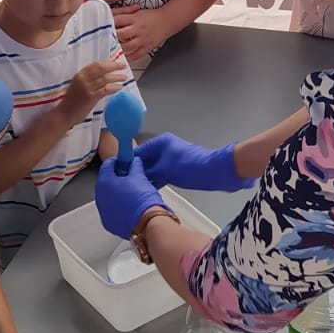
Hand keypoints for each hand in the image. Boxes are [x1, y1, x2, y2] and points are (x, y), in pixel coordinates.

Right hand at [58, 60, 129, 124]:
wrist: (64, 114)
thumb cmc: (72, 101)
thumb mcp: (78, 86)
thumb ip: (88, 80)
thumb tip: (104, 75)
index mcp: (79, 75)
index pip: (96, 65)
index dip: (108, 63)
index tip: (116, 63)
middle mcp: (83, 79)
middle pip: (101, 69)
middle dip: (114, 66)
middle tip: (123, 66)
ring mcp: (86, 88)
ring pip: (105, 79)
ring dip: (116, 77)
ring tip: (124, 78)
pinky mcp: (90, 98)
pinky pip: (105, 90)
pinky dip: (114, 88)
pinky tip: (119, 87)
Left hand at [95, 154, 166, 240]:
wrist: (147, 223)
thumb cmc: (142, 201)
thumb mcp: (140, 176)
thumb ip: (134, 165)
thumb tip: (134, 162)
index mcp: (105, 182)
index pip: (107, 164)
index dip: (117, 161)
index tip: (124, 161)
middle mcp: (100, 196)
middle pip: (106, 181)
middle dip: (117, 177)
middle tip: (130, 176)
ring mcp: (103, 211)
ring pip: (108, 197)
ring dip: (117, 192)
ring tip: (132, 192)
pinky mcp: (108, 222)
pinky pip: (112, 210)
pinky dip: (118, 206)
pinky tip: (130, 205)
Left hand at [110, 4, 168, 62]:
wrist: (167, 20)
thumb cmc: (151, 16)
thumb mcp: (136, 11)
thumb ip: (123, 13)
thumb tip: (110, 16)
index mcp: (134, 18)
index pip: (118, 20)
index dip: (108, 24)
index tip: (103, 27)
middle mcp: (138, 29)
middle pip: (121, 34)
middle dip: (112, 37)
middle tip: (105, 39)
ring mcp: (142, 39)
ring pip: (128, 46)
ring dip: (119, 48)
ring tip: (112, 49)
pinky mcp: (147, 47)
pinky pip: (136, 55)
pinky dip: (128, 58)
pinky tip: (121, 58)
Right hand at [137, 133, 253, 192]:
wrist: (215, 172)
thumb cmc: (189, 167)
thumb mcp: (164, 170)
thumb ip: (147, 172)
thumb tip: (133, 176)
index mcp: (160, 142)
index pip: (138, 151)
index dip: (128, 163)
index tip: (118, 176)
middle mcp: (165, 147)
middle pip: (145, 160)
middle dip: (137, 172)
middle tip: (126, 185)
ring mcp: (171, 158)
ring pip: (153, 168)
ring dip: (147, 177)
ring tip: (135, 189)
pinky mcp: (177, 168)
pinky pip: (161, 173)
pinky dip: (156, 180)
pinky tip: (149, 190)